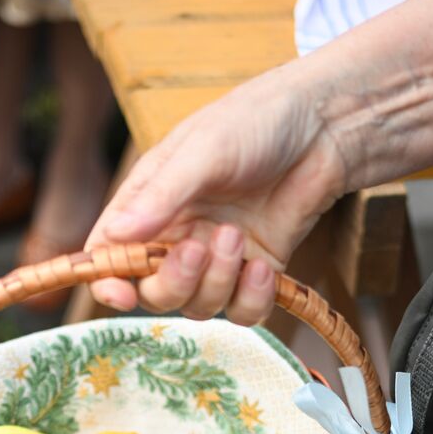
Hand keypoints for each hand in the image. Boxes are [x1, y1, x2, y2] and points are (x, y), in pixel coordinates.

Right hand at [83, 61, 347, 324]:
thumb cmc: (256, 122)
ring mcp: (218, 259)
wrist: (325, 126)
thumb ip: (161, 197)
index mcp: (148, 205)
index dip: (107, 281)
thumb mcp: (203, 151)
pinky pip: (242, 311)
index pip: (110, 255)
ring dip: (218, 283)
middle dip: (174, 282)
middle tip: (199, 250)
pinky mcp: (257, 272)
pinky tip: (263, 267)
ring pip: (198, 305)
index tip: (120, 294)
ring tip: (238, 237)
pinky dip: (251, 299)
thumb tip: (114, 236)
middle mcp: (177, 237)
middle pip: (154, 292)